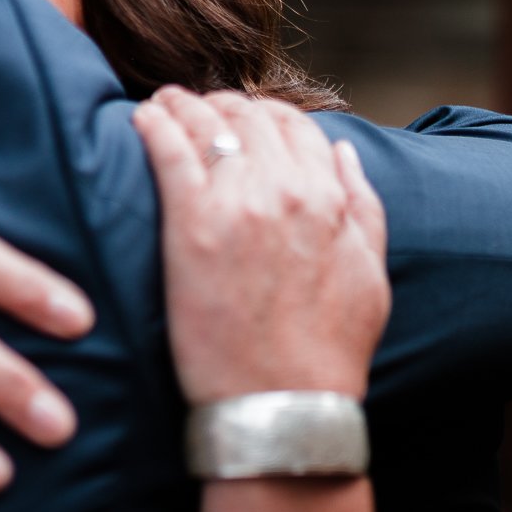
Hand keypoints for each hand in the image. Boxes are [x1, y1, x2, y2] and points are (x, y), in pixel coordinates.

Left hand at [135, 89, 387, 511]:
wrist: (282, 408)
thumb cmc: (327, 351)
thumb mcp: (371, 274)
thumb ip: (362, 204)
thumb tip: (341, 150)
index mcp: (328, 199)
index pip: (292, 123)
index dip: (261, 112)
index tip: (237, 117)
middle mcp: (285, 190)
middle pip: (244, 114)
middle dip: (218, 104)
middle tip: (194, 109)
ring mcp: (235, 204)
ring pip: (204, 121)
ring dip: (181, 103)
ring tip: (162, 104)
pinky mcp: (189, 225)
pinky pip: (167, 148)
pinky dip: (153, 122)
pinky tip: (140, 119)